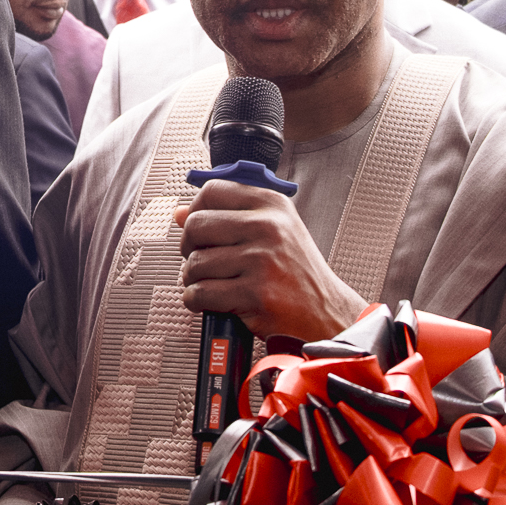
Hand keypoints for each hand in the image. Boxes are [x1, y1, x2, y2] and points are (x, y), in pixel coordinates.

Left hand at [172, 181, 365, 341]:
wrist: (325, 313)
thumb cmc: (295, 274)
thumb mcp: (273, 232)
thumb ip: (229, 218)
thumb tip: (179, 213)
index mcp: (272, 205)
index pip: (212, 191)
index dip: (195, 211)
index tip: (199, 231)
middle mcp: (268, 226)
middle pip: (196, 225)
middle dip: (188, 248)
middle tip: (202, 261)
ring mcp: (261, 260)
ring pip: (194, 263)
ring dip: (194, 280)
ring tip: (213, 285)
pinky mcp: (255, 293)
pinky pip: (200, 293)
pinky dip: (197, 301)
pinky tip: (214, 302)